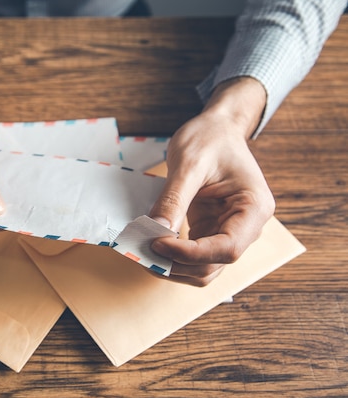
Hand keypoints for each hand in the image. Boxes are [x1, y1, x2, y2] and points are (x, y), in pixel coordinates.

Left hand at [149, 77, 274, 285]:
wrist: (216, 128)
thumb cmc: (210, 138)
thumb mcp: (190, 163)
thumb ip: (174, 199)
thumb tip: (156, 230)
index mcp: (254, 208)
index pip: (227, 248)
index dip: (190, 253)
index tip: (157, 244)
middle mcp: (246, 227)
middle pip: (214, 265)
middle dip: (177, 264)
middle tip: (142, 251)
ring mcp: (228, 231)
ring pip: (203, 268)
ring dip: (173, 267)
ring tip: (142, 252)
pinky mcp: (210, 231)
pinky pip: (192, 256)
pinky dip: (171, 257)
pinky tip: (150, 246)